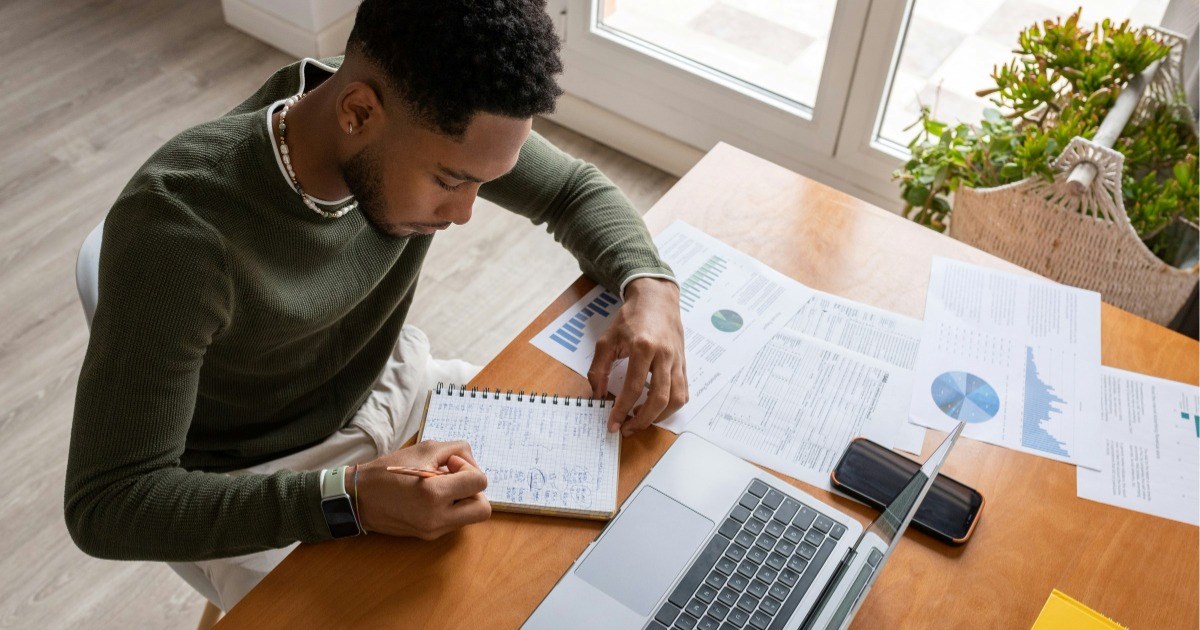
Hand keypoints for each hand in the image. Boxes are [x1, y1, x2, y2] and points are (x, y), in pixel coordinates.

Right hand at [354, 440, 490, 539]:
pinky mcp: (429, 537)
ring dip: (464, 499)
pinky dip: (452, 507)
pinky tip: (433, 497)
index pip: (480, 483)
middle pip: (483, 509)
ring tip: (441, 487)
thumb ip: (457, 450)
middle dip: (475, 490)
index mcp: (433, 494)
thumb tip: (472, 463)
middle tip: (454, 479)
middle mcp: (436, 519)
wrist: (359, 498)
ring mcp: (433, 531)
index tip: (450, 465)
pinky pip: (455, 522)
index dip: (469, 468)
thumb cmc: (389, 471)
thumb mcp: (425, 448)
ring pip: (471, 517)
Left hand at [588, 277, 688, 434]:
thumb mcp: (607, 340)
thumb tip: (597, 395)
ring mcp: (677, 360)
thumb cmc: (630, 318)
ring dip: (659, 417)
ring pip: (676, 399)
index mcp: (643, 347)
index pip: (633, 388)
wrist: (656, 299)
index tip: (613, 423)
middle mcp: (664, 355)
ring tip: (641, 421)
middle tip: (627, 428)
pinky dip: (672, 406)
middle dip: (642, 420)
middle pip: (658, 398)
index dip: (621, 410)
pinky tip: (657, 410)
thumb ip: (599, 369)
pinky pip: (684, 391)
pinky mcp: (684, 363)